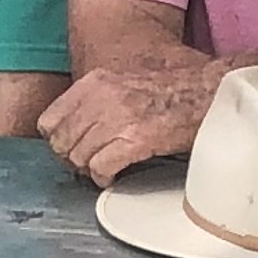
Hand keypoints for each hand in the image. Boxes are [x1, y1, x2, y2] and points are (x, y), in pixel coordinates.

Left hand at [39, 61, 218, 185]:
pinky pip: (100, 167)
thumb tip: (77, 127)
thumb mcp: (124, 80)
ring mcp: (117, 119)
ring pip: (78, 157)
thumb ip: (97, 99)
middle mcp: (101, 98)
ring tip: (102, 171)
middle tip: (84, 166)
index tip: (69, 148)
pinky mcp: (135, 140)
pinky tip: (112, 177)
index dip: (56, 140)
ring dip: (87, 170)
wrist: (209, 91)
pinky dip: (103, 178)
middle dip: (70, 159)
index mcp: (94, 82)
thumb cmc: (173, 89)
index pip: (48, 119)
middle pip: (60, 142)